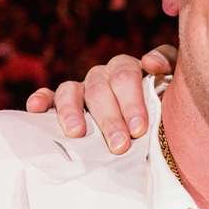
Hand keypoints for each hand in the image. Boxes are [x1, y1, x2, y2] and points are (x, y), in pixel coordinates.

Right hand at [24, 46, 175, 154]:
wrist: (151, 133)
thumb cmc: (163, 111)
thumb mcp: (173, 92)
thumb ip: (169, 70)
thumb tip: (151, 63)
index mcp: (131, 71)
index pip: (128, 74)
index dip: (132, 101)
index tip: (139, 129)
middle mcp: (105, 76)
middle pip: (101, 87)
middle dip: (110, 118)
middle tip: (119, 145)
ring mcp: (83, 88)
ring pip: (72, 90)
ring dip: (73, 111)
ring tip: (77, 134)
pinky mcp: (63, 101)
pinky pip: (50, 96)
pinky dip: (42, 100)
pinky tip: (35, 108)